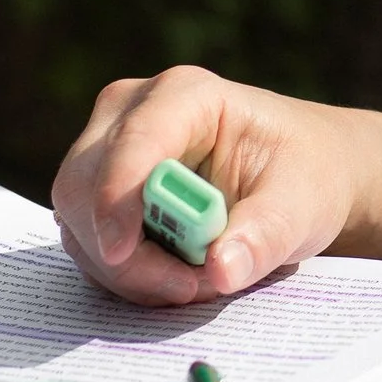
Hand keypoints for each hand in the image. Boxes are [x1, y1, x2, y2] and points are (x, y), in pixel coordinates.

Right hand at [54, 67, 363, 309]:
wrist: (299, 176)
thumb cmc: (302, 175)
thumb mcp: (301, 205)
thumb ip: (264, 237)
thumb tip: (221, 271)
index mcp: (186, 95)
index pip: (133, 141)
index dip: (116, 197)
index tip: (122, 252)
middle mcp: (131, 112)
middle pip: (85, 186)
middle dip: (129, 253)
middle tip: (193, 287)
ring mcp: (107, 150)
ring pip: (79, 223)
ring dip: (131, 271)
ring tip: (199, 281)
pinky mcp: (100, 192)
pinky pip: (87, 243)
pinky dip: (126, 274)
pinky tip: (177, 277)